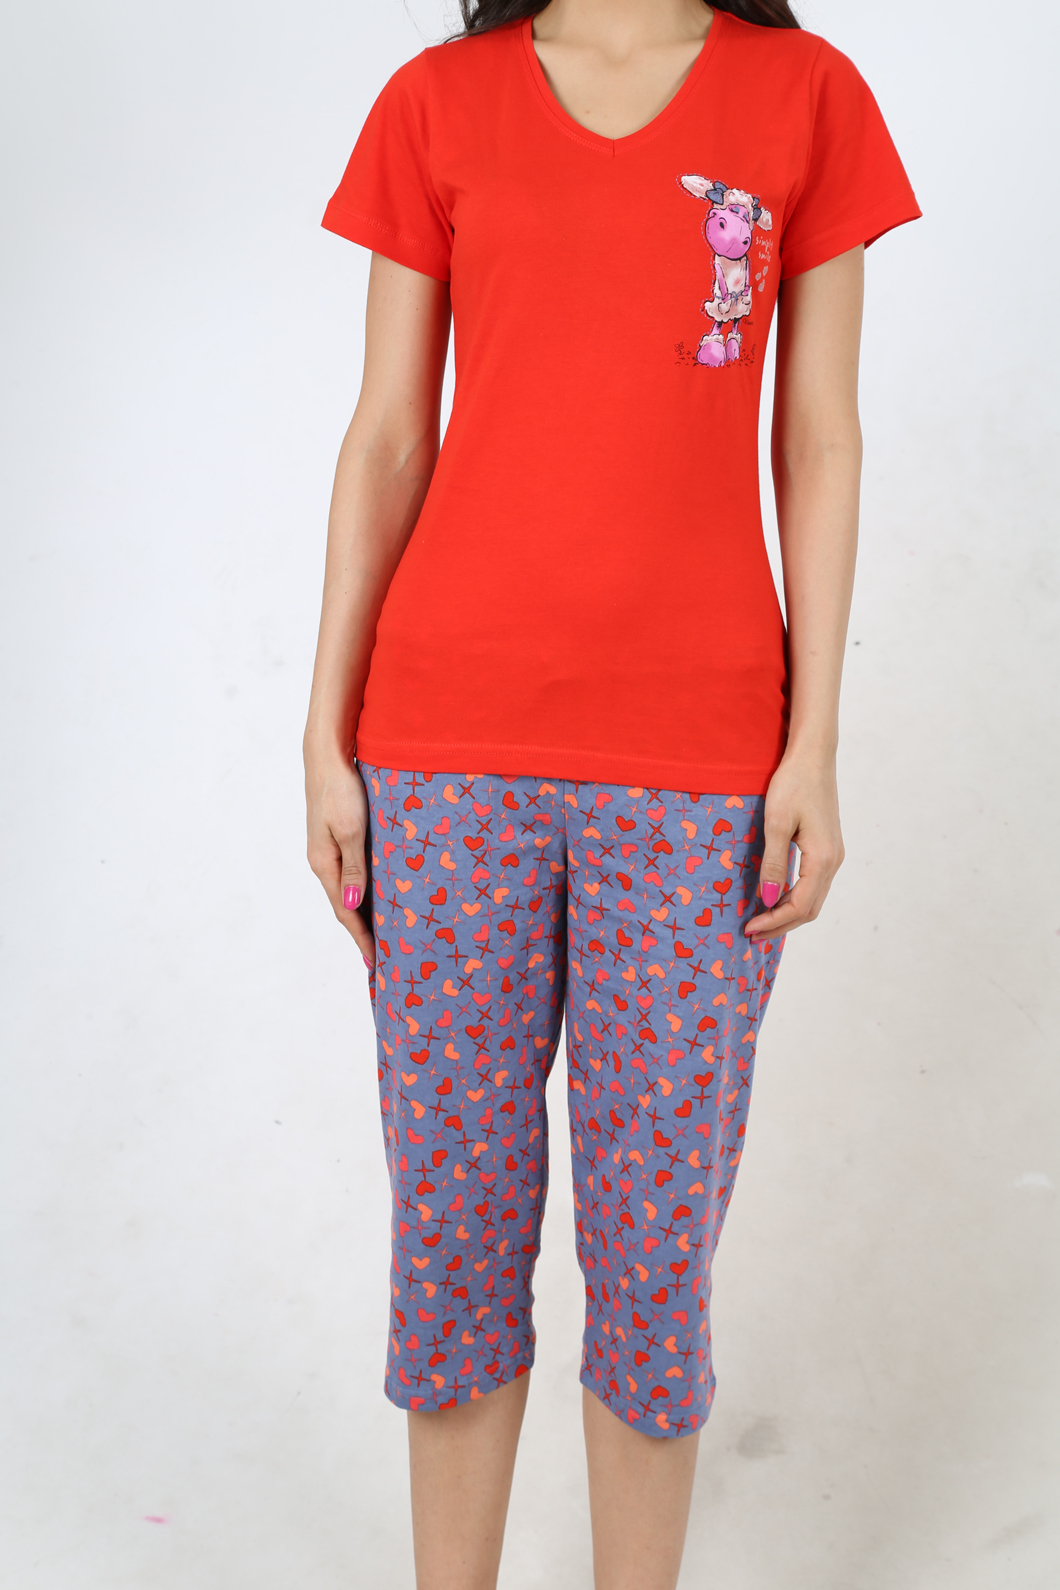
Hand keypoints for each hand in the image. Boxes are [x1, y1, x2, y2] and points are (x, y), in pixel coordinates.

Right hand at [305, 751, 374, 963]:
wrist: (328, 755)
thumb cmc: (342, 789)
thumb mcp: (351, 829)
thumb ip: (354, 867)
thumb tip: (350, 906)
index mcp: (324, 864)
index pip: (345, 912)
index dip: (362, 939)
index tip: (377, 964)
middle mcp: (325, 861)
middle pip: (346, 906)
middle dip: (365, 933)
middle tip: (385, 960)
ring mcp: (331, 850)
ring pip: (352, 890)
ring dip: (367, 913)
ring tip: (387, 935)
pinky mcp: (340, 837)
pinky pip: (355, 872)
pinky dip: (368, 891)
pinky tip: (381, 895)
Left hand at [742, 752, 843, 941]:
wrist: (813, 757)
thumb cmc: (793, 784)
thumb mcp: (776, 824)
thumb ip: (773, 863)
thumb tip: (767, 899)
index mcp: (823, 859)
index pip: (799, 906)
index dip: (774, 922)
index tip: (749, 928)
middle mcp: (834, 862)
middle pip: (809, 909)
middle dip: (781, 925)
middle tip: (751, 934)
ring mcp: (833, 855)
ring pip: (813, 898)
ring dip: (787, 914)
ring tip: (760, 921)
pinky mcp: (828, 848)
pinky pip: (813, 884)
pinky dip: (794, 898)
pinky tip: (774, 897)